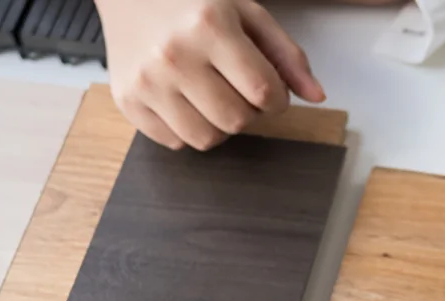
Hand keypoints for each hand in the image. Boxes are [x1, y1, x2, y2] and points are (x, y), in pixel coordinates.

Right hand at [97, 0, 323, 150]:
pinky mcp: (128, 101)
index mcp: (210, 26)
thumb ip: (286, 54)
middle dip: (248, 111)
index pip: (264, 92)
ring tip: (212, 95)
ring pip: (206, 139)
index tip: (270, 90)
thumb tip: (317, 97)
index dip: (277, 99)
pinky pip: (175, 142)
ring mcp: (147, 81)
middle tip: (237, 88)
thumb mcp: (246, 12)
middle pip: (236, 120)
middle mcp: (175, 55)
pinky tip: (184, 99)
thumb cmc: (192, 1)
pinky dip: (188, 129)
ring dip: (219, 125)